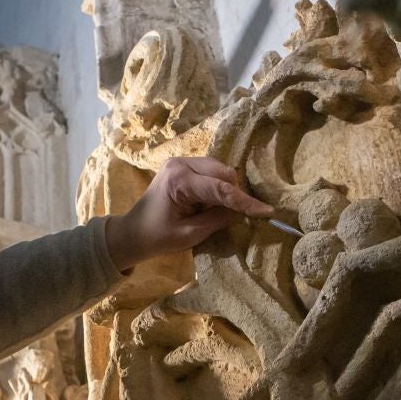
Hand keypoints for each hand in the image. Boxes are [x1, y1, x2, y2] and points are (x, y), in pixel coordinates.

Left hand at [104, 156, 274, 270]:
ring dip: (226, 190)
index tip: (267, 211)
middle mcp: (180, 163)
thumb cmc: (158, 237)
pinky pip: (211, 172)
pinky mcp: (183, 166)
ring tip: (217, 212)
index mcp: (179, 180)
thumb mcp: (191, 234)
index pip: (221, 189)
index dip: (246, 202)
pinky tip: (210, 203)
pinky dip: (218, 187)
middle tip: (234, 216)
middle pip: (223, 173)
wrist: (133, 232)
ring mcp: (181, 161)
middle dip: (235, 194)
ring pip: (220, 170)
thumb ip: (219, 220)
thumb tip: (244, 213)